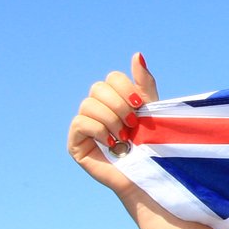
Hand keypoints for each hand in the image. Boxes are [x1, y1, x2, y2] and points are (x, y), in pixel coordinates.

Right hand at [67, 52, 158, 197]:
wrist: (149, 174)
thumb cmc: (152, 144)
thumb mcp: (150, 109)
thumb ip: (143, 83)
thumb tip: (137, 54)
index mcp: (114, 99)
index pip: (112, 78)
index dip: (126, 89)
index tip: (140, 107)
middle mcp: (96, 109)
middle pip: (97, 88)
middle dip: (119, 105)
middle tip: (132, 125)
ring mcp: (83, 126)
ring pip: (88, 104)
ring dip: (111, 120)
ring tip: (124, 137)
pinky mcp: (76, 143)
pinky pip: (80, 122)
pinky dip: (99, 130)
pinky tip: (111, 144)